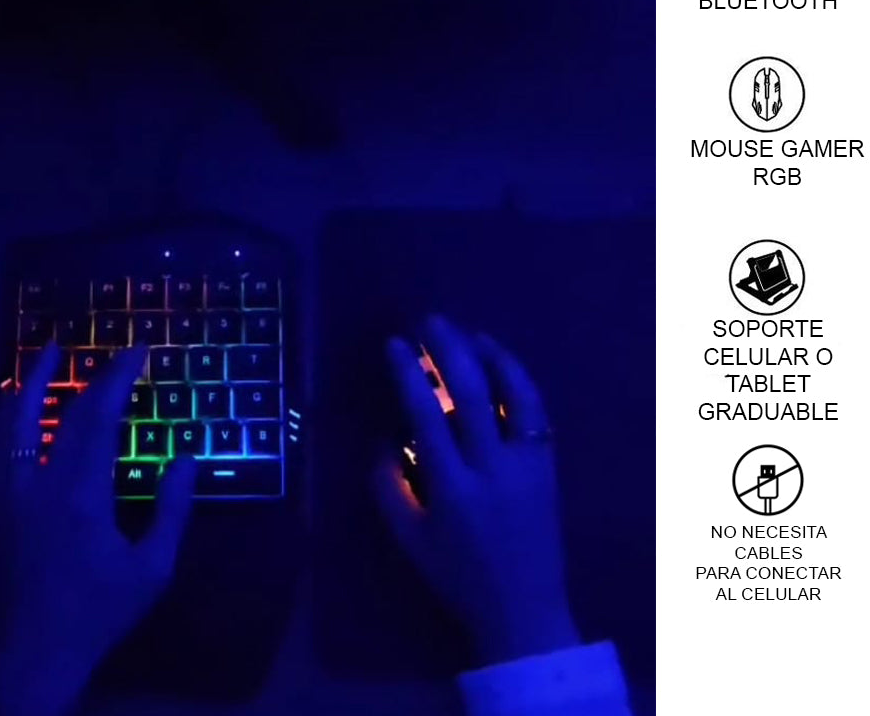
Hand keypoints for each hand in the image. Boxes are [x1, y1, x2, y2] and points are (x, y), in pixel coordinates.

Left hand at [0, 343, 194, 715]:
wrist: (37, 652)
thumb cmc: (100, 611)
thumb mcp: (153, 569)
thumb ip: (172, 511)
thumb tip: (188, 458)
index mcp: (82, 495)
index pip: (100, 419)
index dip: (119, 379)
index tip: (139, 351)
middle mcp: (42, 484)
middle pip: (66, 414)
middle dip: (95, 377)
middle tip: (118, 350)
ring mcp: (15, 494)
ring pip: (17, 424)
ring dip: (35, 383)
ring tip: (49, 351)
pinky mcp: (3, 507)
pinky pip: (2, 449)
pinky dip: (12, 417)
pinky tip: (17, 403)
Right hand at [375, 316, 579, 666]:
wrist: (524, 608)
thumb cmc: (458, 575)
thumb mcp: (409, 539)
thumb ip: (388, 486)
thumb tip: (382, 437)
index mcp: (452, 488)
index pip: (426, 414)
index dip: (408, 373)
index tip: (395, 344)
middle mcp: (491, 468)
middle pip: (471, 392)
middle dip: (448, 348)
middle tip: (430, 321)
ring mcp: (526, 464)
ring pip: (512, 393)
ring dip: (490, 355)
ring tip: (468, 333)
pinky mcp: (548, 464)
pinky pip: (536, 411)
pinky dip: (519, 379)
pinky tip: (502, 363)